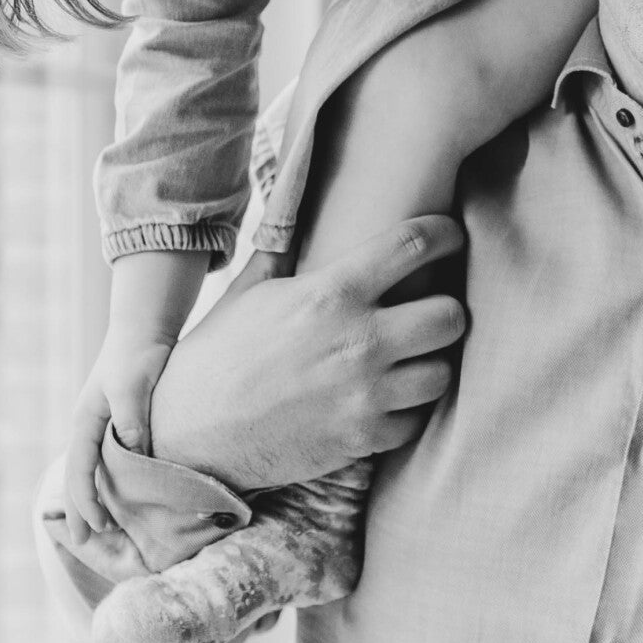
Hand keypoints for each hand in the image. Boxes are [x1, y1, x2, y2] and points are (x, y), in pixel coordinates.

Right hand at [64, 330, 175, 536]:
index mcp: (85, 421)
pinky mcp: (119, 423)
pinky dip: (109, 482)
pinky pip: (108, 461)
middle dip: (79, 510)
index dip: (87, 500)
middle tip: (83, 543)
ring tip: (103, 528)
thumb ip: (131, 421)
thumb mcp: (132, 387)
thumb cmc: (137, 354)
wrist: (144, 327)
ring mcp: (102, 425)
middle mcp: (89, 426)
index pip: (81, 470)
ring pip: (92, 471)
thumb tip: (132, 456)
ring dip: (93, 499)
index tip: (99, 526)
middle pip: (78, 476)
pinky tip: (121, 496)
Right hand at [147, 216, 466, 488]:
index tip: (451, 238)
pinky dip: (406, 414)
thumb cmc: (218, 357)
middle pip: (450, 316)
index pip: (413, 245)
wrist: (191, 432)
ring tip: (413, 362)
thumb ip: (283, 250)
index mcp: (330, 293)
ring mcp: (364, 394)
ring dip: (431, 366)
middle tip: (432, 314)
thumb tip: (292, 204)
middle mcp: (357, 341)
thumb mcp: (249, 293)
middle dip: (447, 313)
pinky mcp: (363, 438)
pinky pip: (416, 422)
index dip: (445, 236)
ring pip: (443, 373)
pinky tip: (387, 403)